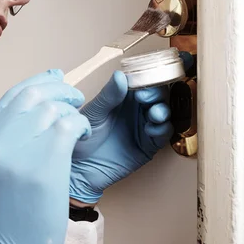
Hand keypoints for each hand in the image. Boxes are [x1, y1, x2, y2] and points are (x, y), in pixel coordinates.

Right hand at [0, 69, 90, 243]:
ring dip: (72, 111)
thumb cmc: (9, 215)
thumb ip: (10, 137)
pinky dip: (81, 124)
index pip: (11, 96)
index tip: (54, 78)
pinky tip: (83, 135)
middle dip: (59, 90)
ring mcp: (20, 152)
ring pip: (53, 108)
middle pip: (33, 95)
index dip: (37, 82)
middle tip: (74, 98)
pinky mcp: (46, 164)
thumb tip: (41, 104)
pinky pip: (70, 125)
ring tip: (78, 125)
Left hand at [70, 52, 192, 203]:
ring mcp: (144, 125)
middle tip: (144, 97)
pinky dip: (162, 129)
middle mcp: (137, 108)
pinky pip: (163, 134)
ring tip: (153, 113)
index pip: (142, 79)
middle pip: (159, 94)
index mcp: (124, 95)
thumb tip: (121, 75)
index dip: (150, 74)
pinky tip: (151, 129)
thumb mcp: (93, 113)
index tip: (149, 74)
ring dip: (163, 110)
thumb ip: (108, 96)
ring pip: (164, 112)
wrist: (79, 168)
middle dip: (157, 93)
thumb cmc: (82, 137)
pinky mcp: (149, 145)